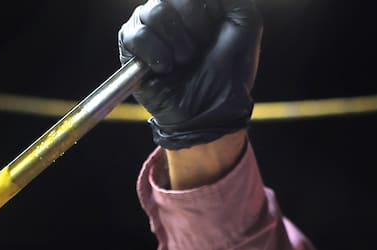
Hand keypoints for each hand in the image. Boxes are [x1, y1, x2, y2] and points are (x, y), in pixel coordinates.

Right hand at [119, 0, 261, 148]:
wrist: (210, 111)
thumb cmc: (229, 73)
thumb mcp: (246, 24)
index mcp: (196, 2)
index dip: (204, 12)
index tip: (214, 34)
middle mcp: (170, 7)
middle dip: (194, 27)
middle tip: (198, 51)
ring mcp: (149, 24)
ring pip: (155, 11)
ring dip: (177, 42)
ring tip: (184, 61)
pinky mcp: (130, 44)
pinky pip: (137, 35)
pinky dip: (156, 54)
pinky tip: (165, 68)